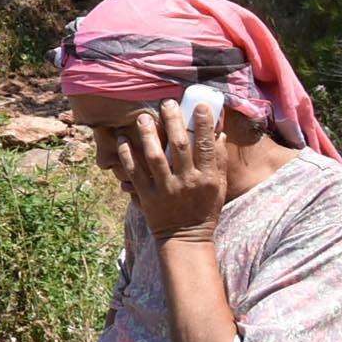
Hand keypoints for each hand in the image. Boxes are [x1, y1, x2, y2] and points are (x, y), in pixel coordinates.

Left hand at [105, 99, 227, 241]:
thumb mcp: (218, 186)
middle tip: (167, 103)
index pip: (206, 146)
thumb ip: (217, 160)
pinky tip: (123, 139)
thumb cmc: (204, 209)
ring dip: (148, 134)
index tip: (200, 105)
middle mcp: (187, 182)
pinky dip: (128, 155)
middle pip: (179, 146)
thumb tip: (218, 132)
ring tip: (143, 117)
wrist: (185, 238)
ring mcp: (166, 189)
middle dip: (173, 121)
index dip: (203, 124)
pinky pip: (135, 171)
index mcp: (207, 178)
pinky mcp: (147, 196)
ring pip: (155, 156)